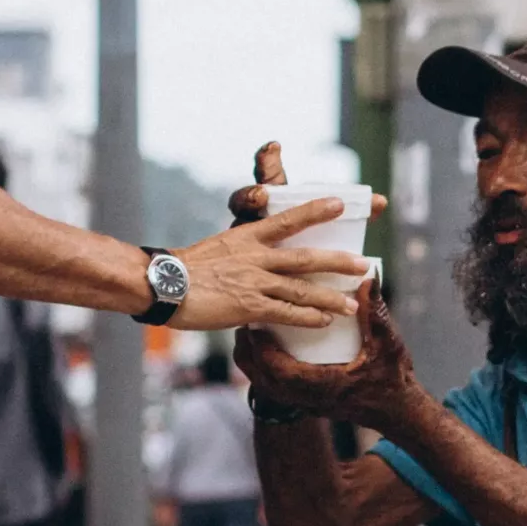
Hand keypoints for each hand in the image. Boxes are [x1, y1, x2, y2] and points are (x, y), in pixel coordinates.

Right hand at [167, 141, 390, 333]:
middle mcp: (256, 256)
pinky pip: (286, 312)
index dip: (315, 210)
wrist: (163, 285)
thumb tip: (253, 268)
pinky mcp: (249, 306)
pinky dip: (308, 317)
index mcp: (247, 237)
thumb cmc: (183, 271)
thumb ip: (239, 256)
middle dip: (337, 261)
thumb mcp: (215, 250)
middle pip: (306, 258)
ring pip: (302, 288)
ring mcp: (254, 281)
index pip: (288, 219)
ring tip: (351, 304)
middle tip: (363, 264)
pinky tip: (324, 321)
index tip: (340, 204)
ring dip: (330, 297)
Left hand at [235, 278, 420, 436]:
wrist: (397, 411)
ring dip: (253, 361)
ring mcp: (305, 403)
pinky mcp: (305, 403)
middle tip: (245, 323)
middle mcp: (308, 398)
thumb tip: (369, 279)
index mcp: (323, 386)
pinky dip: (263, 369)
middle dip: (250, 351)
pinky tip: (265, 349)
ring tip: (249, 333)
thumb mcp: (388, 344)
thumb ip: (376, 313)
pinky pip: (273, 388)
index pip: (280, 370)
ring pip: (264, 385)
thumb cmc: (393, 378)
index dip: (263, 349)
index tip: (255, 325)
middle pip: (262, 378)